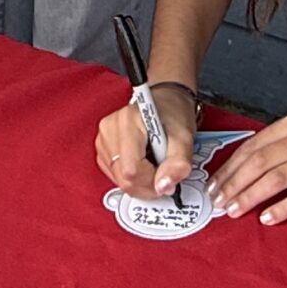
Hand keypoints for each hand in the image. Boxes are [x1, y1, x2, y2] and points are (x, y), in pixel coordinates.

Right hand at [95, 82, 198, 197]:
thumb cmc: (174, 114)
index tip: (167, 176)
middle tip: (164, 172)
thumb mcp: (184, 138)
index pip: (132, 170)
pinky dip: (132, 176)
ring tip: (154, 161)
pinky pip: (115, 176)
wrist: (166, 100)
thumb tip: (163, 187)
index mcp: (128, 121)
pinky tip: (143, 162)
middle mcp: (110, 129)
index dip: (152, 182)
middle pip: (124, 179)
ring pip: (119, 180)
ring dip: (141, 181)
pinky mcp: (102, 149)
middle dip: (148, 184)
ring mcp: (103, 140)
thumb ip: (178, 164)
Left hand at [208, 105, 286, 225]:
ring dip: (249, 197)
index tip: (215, 182)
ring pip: (274, 179)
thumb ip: (285, 140)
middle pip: (257, 163)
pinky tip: (268, 218)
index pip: (252, 146)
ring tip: (233, 211)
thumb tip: (254, 162)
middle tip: (217, 201)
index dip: (230, 166)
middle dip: (232, 184)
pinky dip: (282, 208)